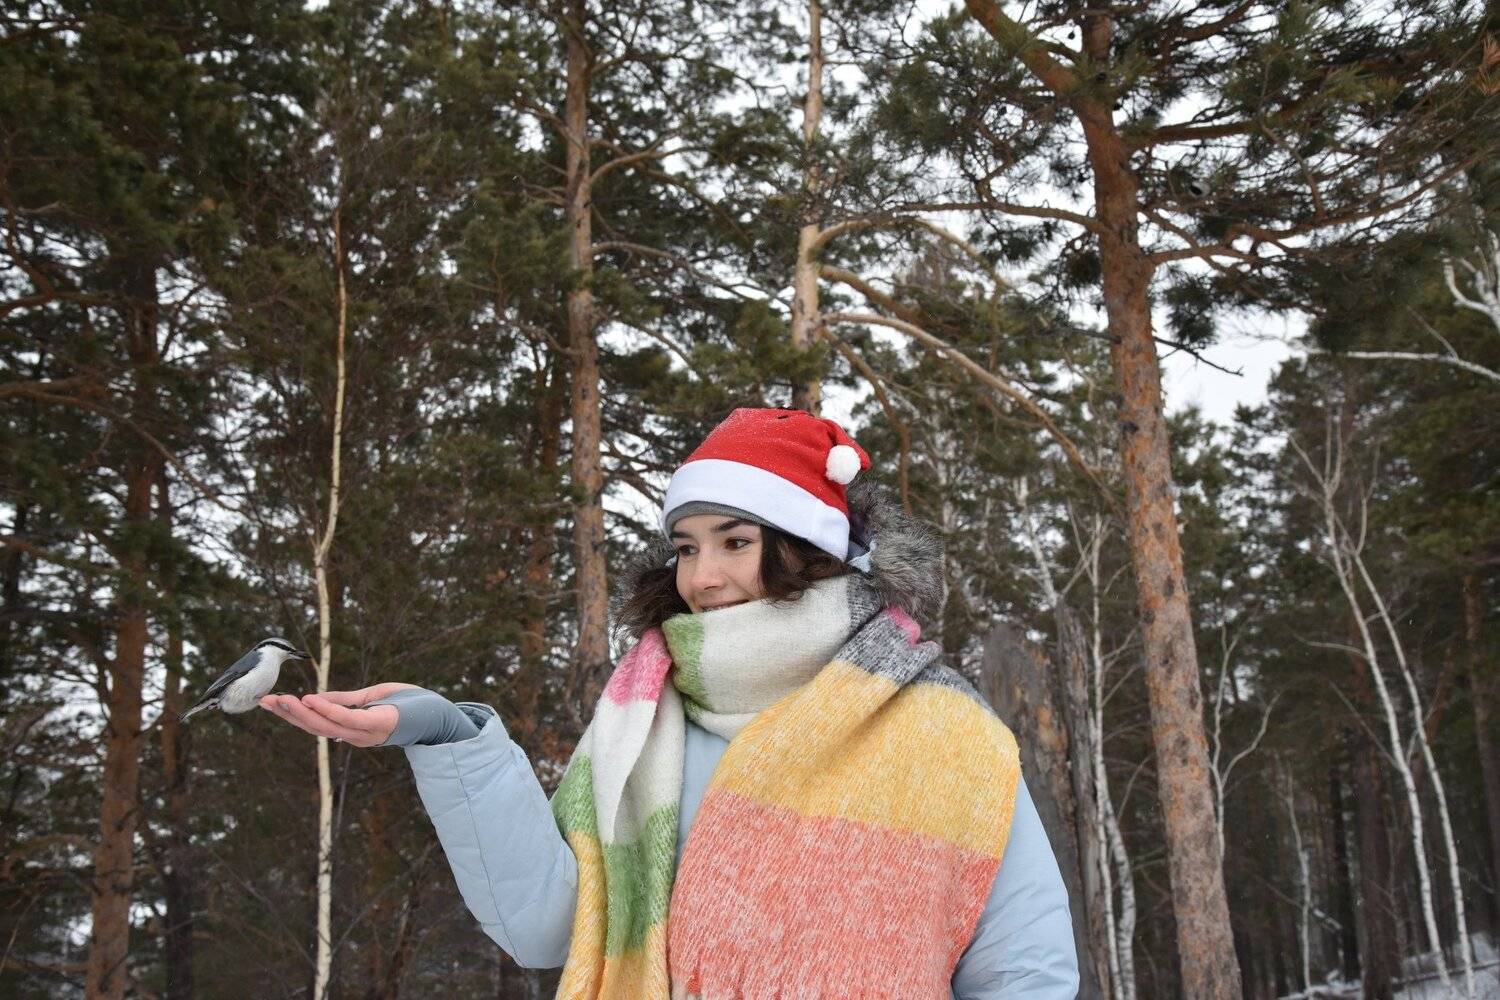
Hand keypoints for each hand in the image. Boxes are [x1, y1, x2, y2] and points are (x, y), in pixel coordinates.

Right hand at [259, 682, 417, 747]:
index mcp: (351, 729)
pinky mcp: (376, 726)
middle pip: (313, 726)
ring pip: (325, 725)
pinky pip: (346, 718)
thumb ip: (344, 700)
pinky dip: (327, 710)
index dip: (291, 714)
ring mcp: (364, 733)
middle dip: (287, 714)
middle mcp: (354, 735)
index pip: (315, 723)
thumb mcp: (370, 697)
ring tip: (281, 700)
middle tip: (264, 700)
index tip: (270, 701)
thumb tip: (316, 698)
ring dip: (300, 712)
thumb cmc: (408, 705)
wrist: (437, 713)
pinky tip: (310, 700)